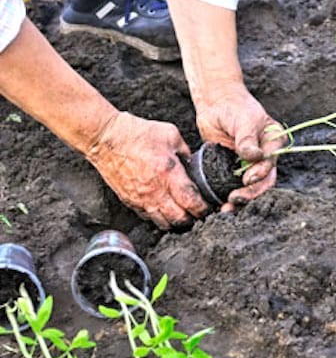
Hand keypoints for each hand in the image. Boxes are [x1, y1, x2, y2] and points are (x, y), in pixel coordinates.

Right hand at [86, 112, 207, 228]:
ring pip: (164, 223)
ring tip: (183, 216)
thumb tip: (194, 164)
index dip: (203, 209)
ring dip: (176, 222)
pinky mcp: (130, 201)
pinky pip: (148, 218)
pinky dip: (159, 218)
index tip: (209, 208)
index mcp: (169, 174)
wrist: (105, 138)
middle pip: (180, 219)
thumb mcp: (171, 135)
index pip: (192, 202)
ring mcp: (142, 199)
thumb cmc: (137, 133)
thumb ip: (186, 152)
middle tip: (199, 215)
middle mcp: (156, 191)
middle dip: (192, 220)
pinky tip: (165, 211)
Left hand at [195, 81, 286, 211]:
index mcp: (274, 143)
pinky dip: (228, 196)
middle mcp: (265, 156)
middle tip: (234, 199)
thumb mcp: (244, 119)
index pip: (271, 163)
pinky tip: (220, 205)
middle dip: (251, 193)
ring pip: (251, 188)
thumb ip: (248, 139)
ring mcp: (250, 164)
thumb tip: (255, 157)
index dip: (261, 174)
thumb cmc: (234, 107)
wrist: (215, 102)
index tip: (247, 178)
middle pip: (264, 181)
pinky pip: (234, 186)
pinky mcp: (234, 169)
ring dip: (241, 200)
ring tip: (226, 209)